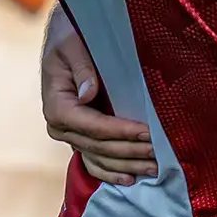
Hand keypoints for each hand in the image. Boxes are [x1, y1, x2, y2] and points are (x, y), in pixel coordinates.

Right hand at [43, 22, 156, 183]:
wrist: (64, 40)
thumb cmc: (70, 37)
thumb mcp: (72, 45)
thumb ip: (82, 67)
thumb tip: (88, 94)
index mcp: (57, 105)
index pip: (93, 126)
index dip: (121, 132)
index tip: (147, 133)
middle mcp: (60, 125)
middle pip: (99, 146)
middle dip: (130, 151)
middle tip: (158, 154)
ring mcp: (69, 134)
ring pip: (99, 158)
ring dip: (126, 166)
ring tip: (153, 169)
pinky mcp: (80, 137)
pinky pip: (93, 161)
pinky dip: (111, 172)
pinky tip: (130, 179)